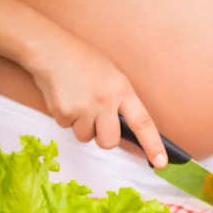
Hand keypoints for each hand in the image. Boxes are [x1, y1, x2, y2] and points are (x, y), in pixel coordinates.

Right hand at [30, 32, 167, 167]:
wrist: (52, 50)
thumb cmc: (83, 62)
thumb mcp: (112, 76)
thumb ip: (120, 101)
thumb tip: (124, 128)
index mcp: (122, 90)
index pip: (142, 122)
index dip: (153, 144)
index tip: (160, 162)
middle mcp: (105, 101)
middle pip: (110, 142)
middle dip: (103, 138)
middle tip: (96, 119)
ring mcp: (84, 107)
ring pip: (85, 137)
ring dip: (81, 125)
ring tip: (78, 100)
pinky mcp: (63, 112)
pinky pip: (66, 127)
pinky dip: (66, 117)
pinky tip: (66, 97)